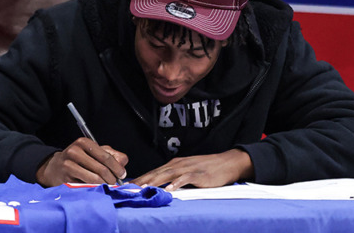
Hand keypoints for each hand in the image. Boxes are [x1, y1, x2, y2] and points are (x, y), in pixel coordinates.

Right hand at [35, 138, 128, 186]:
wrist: (54, 168)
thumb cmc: (78, 160)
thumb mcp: (93, 152)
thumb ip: (110, 154)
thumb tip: (123, 161)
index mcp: (83, 142)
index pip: (105, 155)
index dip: (116, 167)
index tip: (122, 174)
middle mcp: (74, 151)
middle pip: (100, 168)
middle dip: (112, 178)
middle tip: (116, 183)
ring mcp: (68, 165)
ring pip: (94, 178)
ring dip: (104, 185)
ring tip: (108, 187)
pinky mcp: (65, 179)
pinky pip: (85, 186)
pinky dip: (94, 189)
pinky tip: (97, 189)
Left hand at [132, 149, 253, 190]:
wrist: (226, 163)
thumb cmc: (207, 169)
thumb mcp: (187, 172)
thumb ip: (174, 178)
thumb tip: (160, 188)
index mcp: (173, 165)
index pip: (152, 172)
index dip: (139, 179)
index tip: (126, 187)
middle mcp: (177, 165)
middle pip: (156, 173)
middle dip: (141, 181)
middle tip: (128, 189)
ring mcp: (187, 168)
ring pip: (166, 175)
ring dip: (153, 182)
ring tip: (142, 188)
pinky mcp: (198, 173)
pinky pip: (185, 178)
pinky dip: (176, 183)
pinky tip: (170, 189)